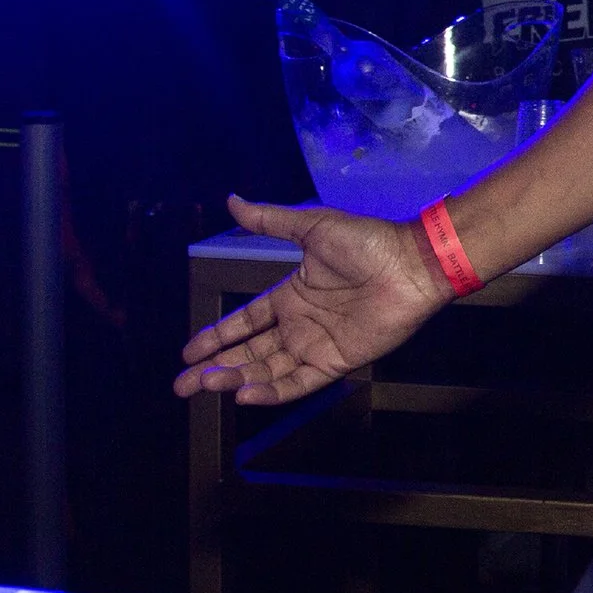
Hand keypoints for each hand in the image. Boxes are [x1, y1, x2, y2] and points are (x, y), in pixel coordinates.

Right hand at [174, 196, 449, 404]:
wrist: (411, 262)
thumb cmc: (368, 241)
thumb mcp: (312, 226)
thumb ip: (270, 220)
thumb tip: (231, 199)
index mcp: (292, 295)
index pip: (245, 322)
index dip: (217, 337)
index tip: (187, 352)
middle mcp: (301, 324)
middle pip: (249, 353)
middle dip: (213, 368)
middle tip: (181, 385)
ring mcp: (318, 345)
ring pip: (267, 370)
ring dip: (235, 378)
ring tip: (204, 385)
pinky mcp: (338, 361)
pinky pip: (300, 382)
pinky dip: (272, 391)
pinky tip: (244, 393)